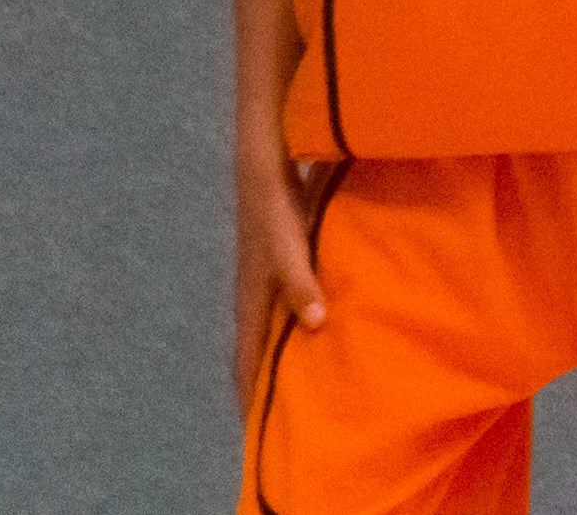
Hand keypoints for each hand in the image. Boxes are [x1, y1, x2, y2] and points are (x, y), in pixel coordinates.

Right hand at [233, 155, 326, 411]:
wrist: (265, 150)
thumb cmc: (272, 196)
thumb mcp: (284, 238)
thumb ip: (299, 278)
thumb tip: (316, 325)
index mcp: (251, 293)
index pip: (248, 356)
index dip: (250, 391)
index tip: (259, 428)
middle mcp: (257, 287)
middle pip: (260, 344)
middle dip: (269, 378)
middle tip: (291, 411)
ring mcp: (271, 268)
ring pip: (278, 320)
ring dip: (289, 347)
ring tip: (314, 373)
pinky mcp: (287, 249)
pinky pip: (295, 295)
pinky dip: (306, 313)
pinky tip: (328, 316)